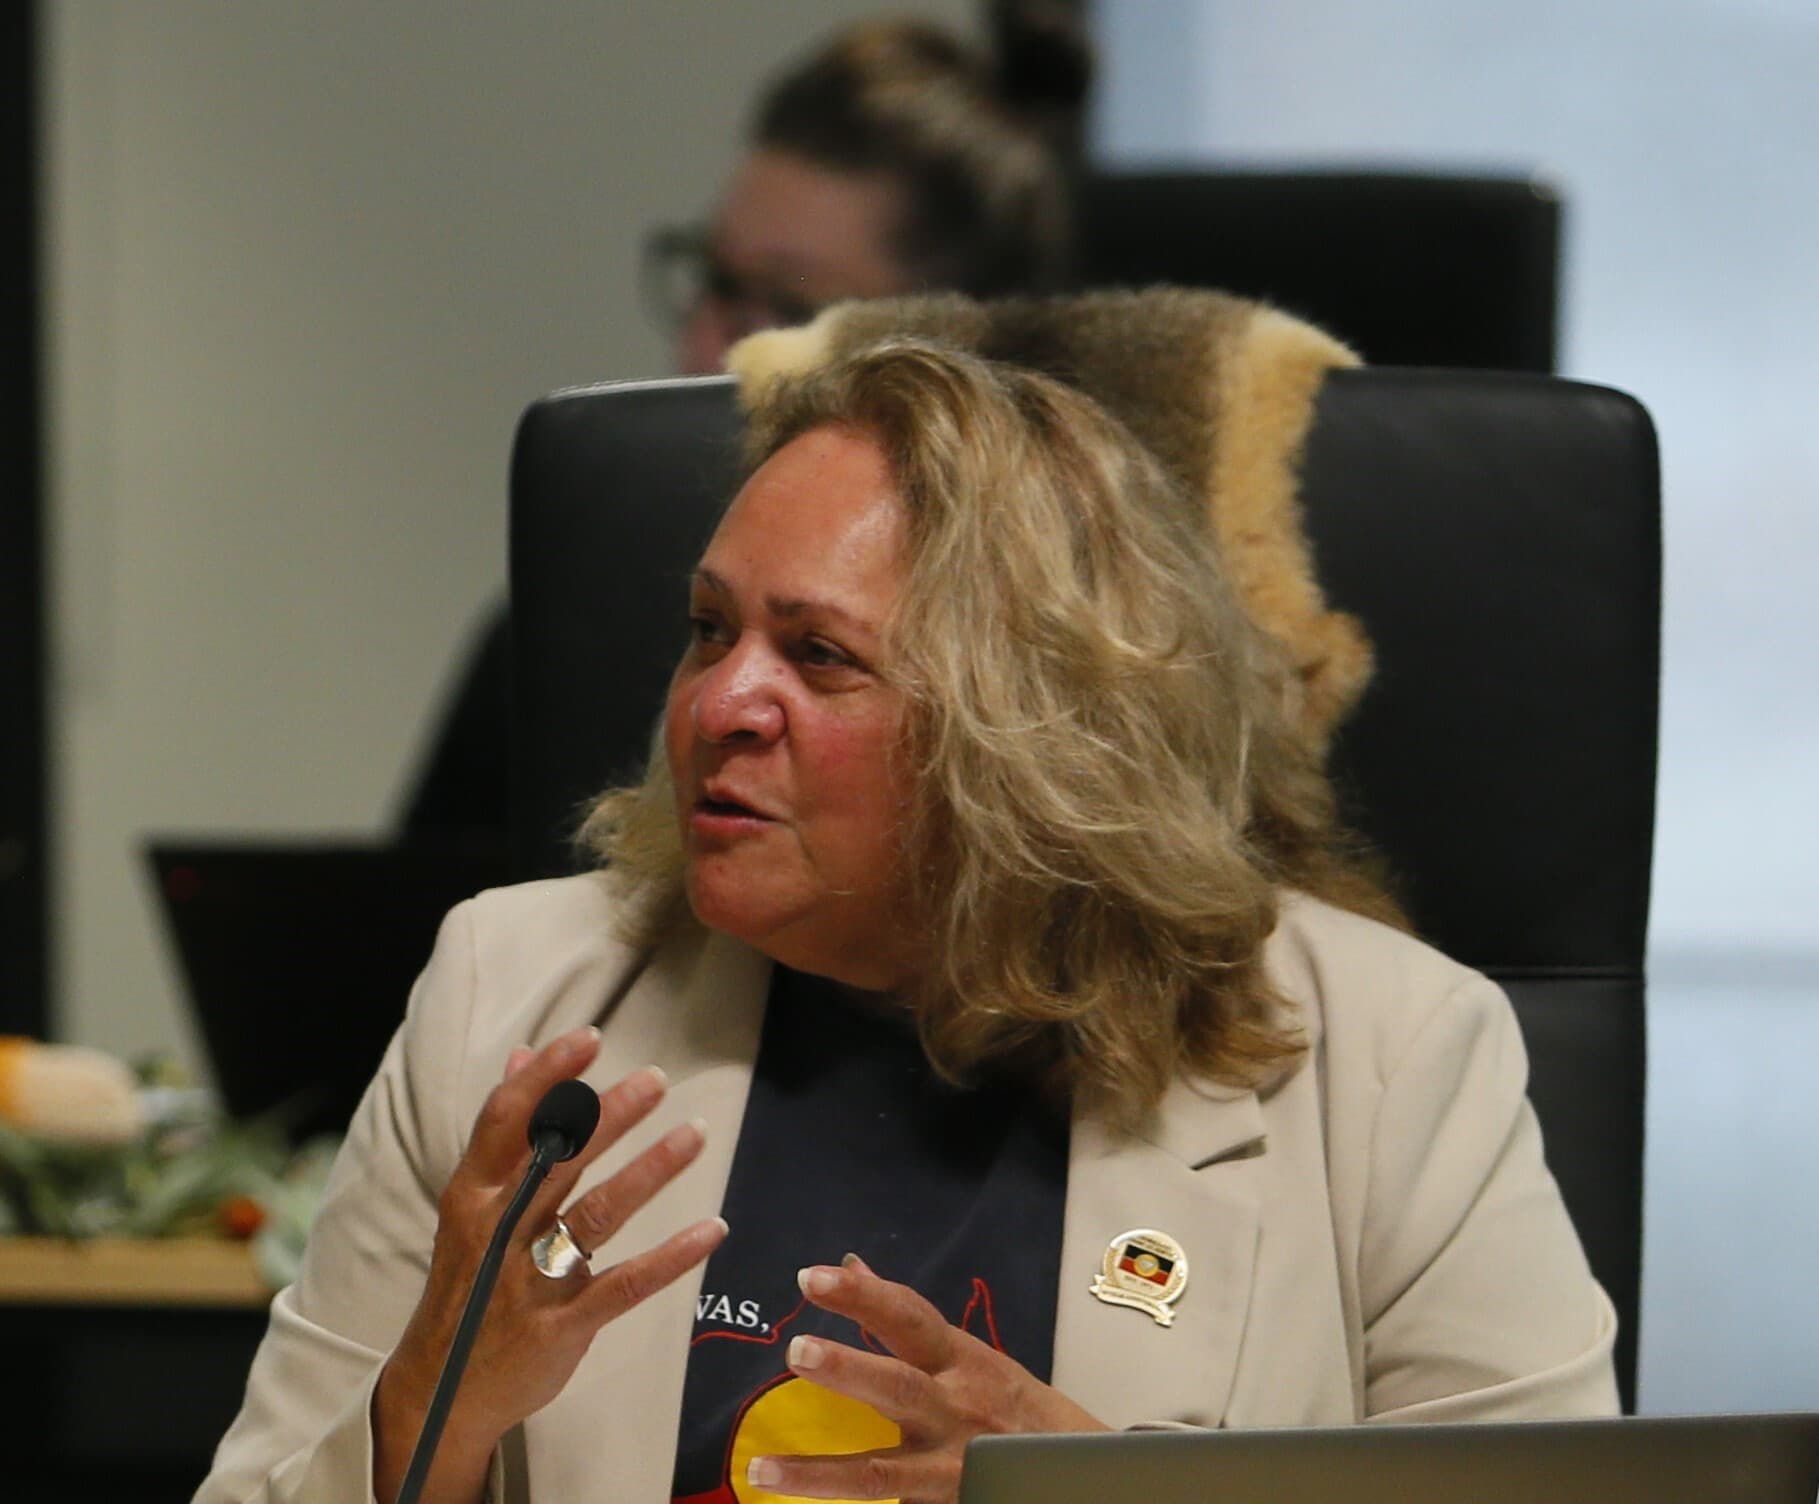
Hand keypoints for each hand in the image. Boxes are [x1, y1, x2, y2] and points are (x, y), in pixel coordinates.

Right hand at [373, 1026, 726, 1503]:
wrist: (440, 1392)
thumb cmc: (468, 1281)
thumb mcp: (471, 1204)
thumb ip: (504, 1132)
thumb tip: (522, 1054)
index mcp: (472, 1194)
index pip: (506, 1120)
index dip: (547, 1076)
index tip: (589, 1039)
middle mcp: (497, 1231)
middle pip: (557, 1160)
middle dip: (608, 1116)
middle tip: (657, 1080)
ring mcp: (529, 1280)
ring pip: (596, 1214)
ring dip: (650, 1170)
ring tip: (696, 1133)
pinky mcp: (563, 1325)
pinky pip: (624, 1284)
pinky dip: (671, 1257)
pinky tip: (711, 1228)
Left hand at [747, 1253, 1107, 1503]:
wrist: (1080, 1470)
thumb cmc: (1014, 1406)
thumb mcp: (967, 1355)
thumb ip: (905, 1321)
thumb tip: (850, 1264)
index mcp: (961, 1360)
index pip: (907, 1318)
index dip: (860, 1296)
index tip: (809, 1277)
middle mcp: (955, 1409)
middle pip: (898, 1386)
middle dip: (849, 1368)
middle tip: (796, 1350)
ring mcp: (950, 1467)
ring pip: (881, 1472)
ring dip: (820, 1473)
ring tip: (763, 1468)